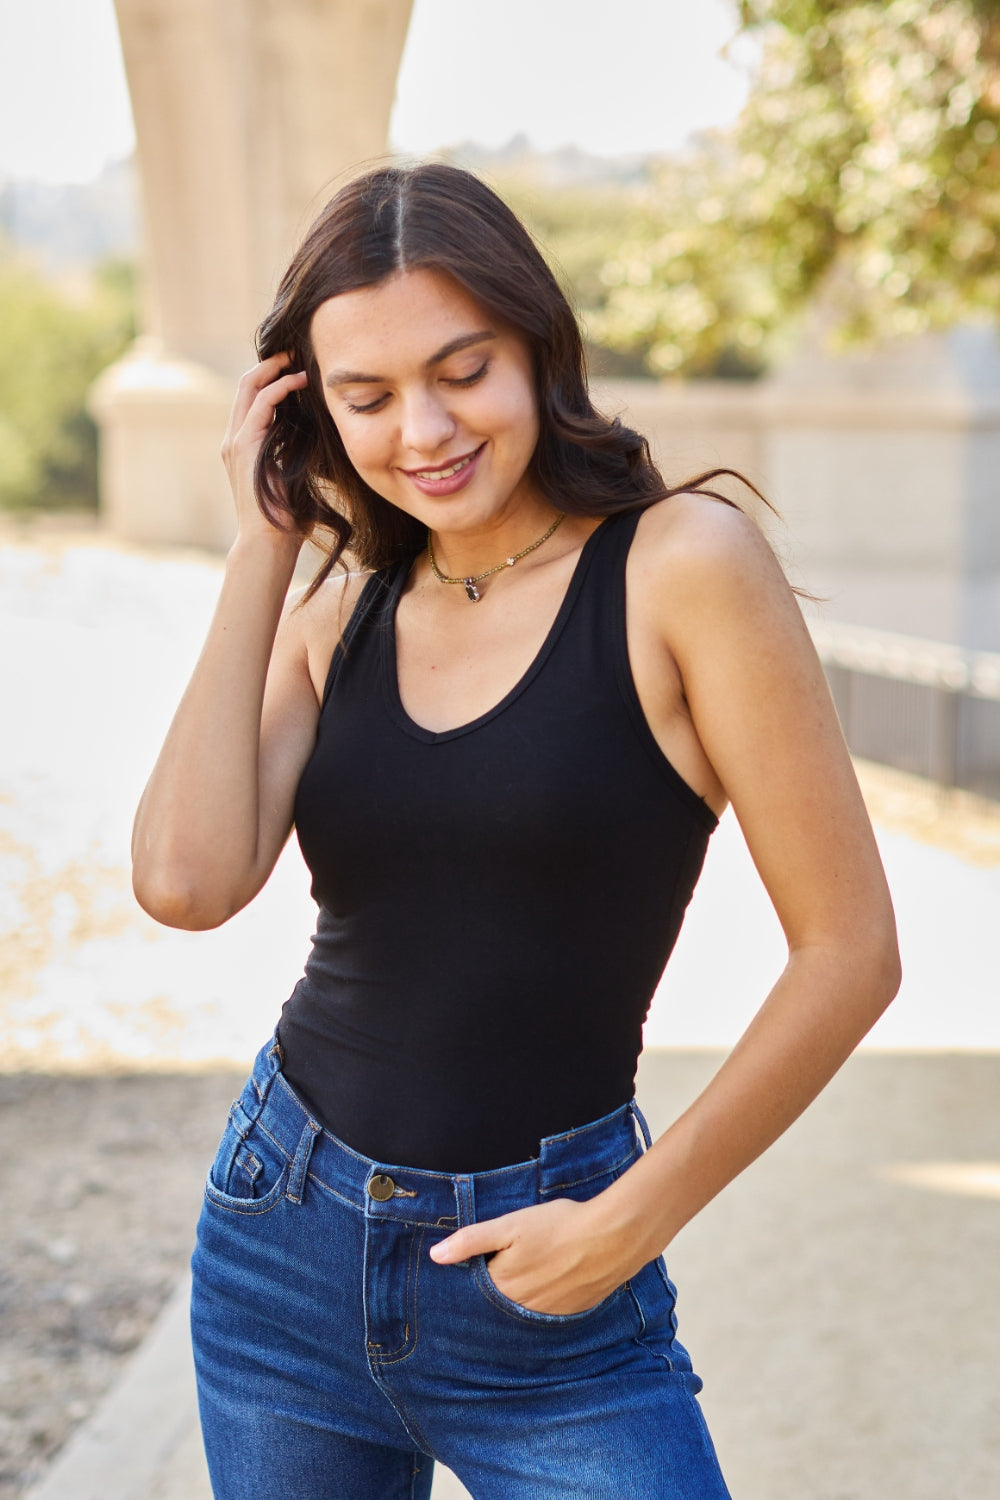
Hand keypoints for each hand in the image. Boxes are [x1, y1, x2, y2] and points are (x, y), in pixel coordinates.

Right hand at [221, 353, 308, 540]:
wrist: (268, 543)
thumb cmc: (287, 520)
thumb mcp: (296, 478)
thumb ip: (301, 455)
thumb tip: (326, 439)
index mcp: (244, 445)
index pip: (252, 398)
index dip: (271, 376)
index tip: (296, 365)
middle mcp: (234, 439)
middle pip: (245, 385)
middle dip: (269, 363)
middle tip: (295, 351)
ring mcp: (235, 442)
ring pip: (248, 388)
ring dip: (273, 369)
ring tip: (297, 358)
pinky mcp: (243, 447)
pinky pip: (260, 405)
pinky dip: (279, 388)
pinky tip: (298, 381)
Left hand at [428, 1195, 636, 1316]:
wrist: (612, 1237)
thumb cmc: (559, 1226)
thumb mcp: (510, 1225)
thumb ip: (471, 1241)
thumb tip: (436, 1256)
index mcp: (503, 1287)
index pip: (473, 1294)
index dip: (470, 1281)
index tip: (469, 1270)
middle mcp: (521, 1310)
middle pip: (496, 1306)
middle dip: (492, 1293)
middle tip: (499, 1271)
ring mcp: (547, 1315)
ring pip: (520, 1311)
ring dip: (517, 1299)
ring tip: (525, 1276)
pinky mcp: (569, 1314)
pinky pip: (545, 1314)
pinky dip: (541, 1301)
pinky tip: (548, 1282)